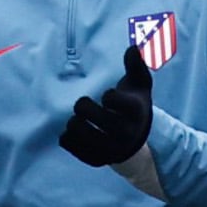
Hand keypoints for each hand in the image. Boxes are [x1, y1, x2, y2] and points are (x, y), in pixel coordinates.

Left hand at [58, 41, 152, 166]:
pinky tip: (74, 133)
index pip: (111, 98)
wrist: (136, 141)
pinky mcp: (96, 159)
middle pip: (87, 113)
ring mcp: (110, 149)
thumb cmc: (133, 107)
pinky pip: (68, 144)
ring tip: (79, 121)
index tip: (109, 98)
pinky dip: (67, 136)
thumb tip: (132, 47)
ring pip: (76, 129)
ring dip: (74, 122)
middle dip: (82, 106)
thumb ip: (136, 67)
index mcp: (135, 113)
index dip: (107, 95)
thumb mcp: (140, 87)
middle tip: (85, 108)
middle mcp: (124, 133)